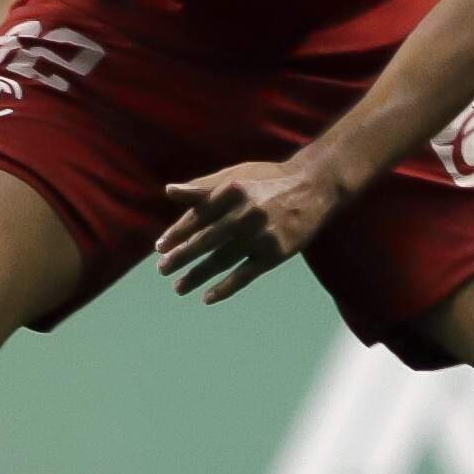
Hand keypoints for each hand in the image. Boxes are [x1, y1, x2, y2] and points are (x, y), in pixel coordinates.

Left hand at [157, 157, 342, 301]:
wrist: (313, 187)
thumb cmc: (267, 180)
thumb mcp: (235, 176)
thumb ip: (202, 187)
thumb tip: (168, 191)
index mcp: (231, 192)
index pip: (196, 217)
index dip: (176, 234)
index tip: (159, 247)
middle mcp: (245, 215)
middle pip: (205, 241)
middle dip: (181, 257)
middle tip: (162, 269)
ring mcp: (261, 236)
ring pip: (221, 261)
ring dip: (197, 276)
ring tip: (178, 287)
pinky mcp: (275, 254)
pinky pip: (245, 275)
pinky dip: (225, 288)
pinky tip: (207, 297)